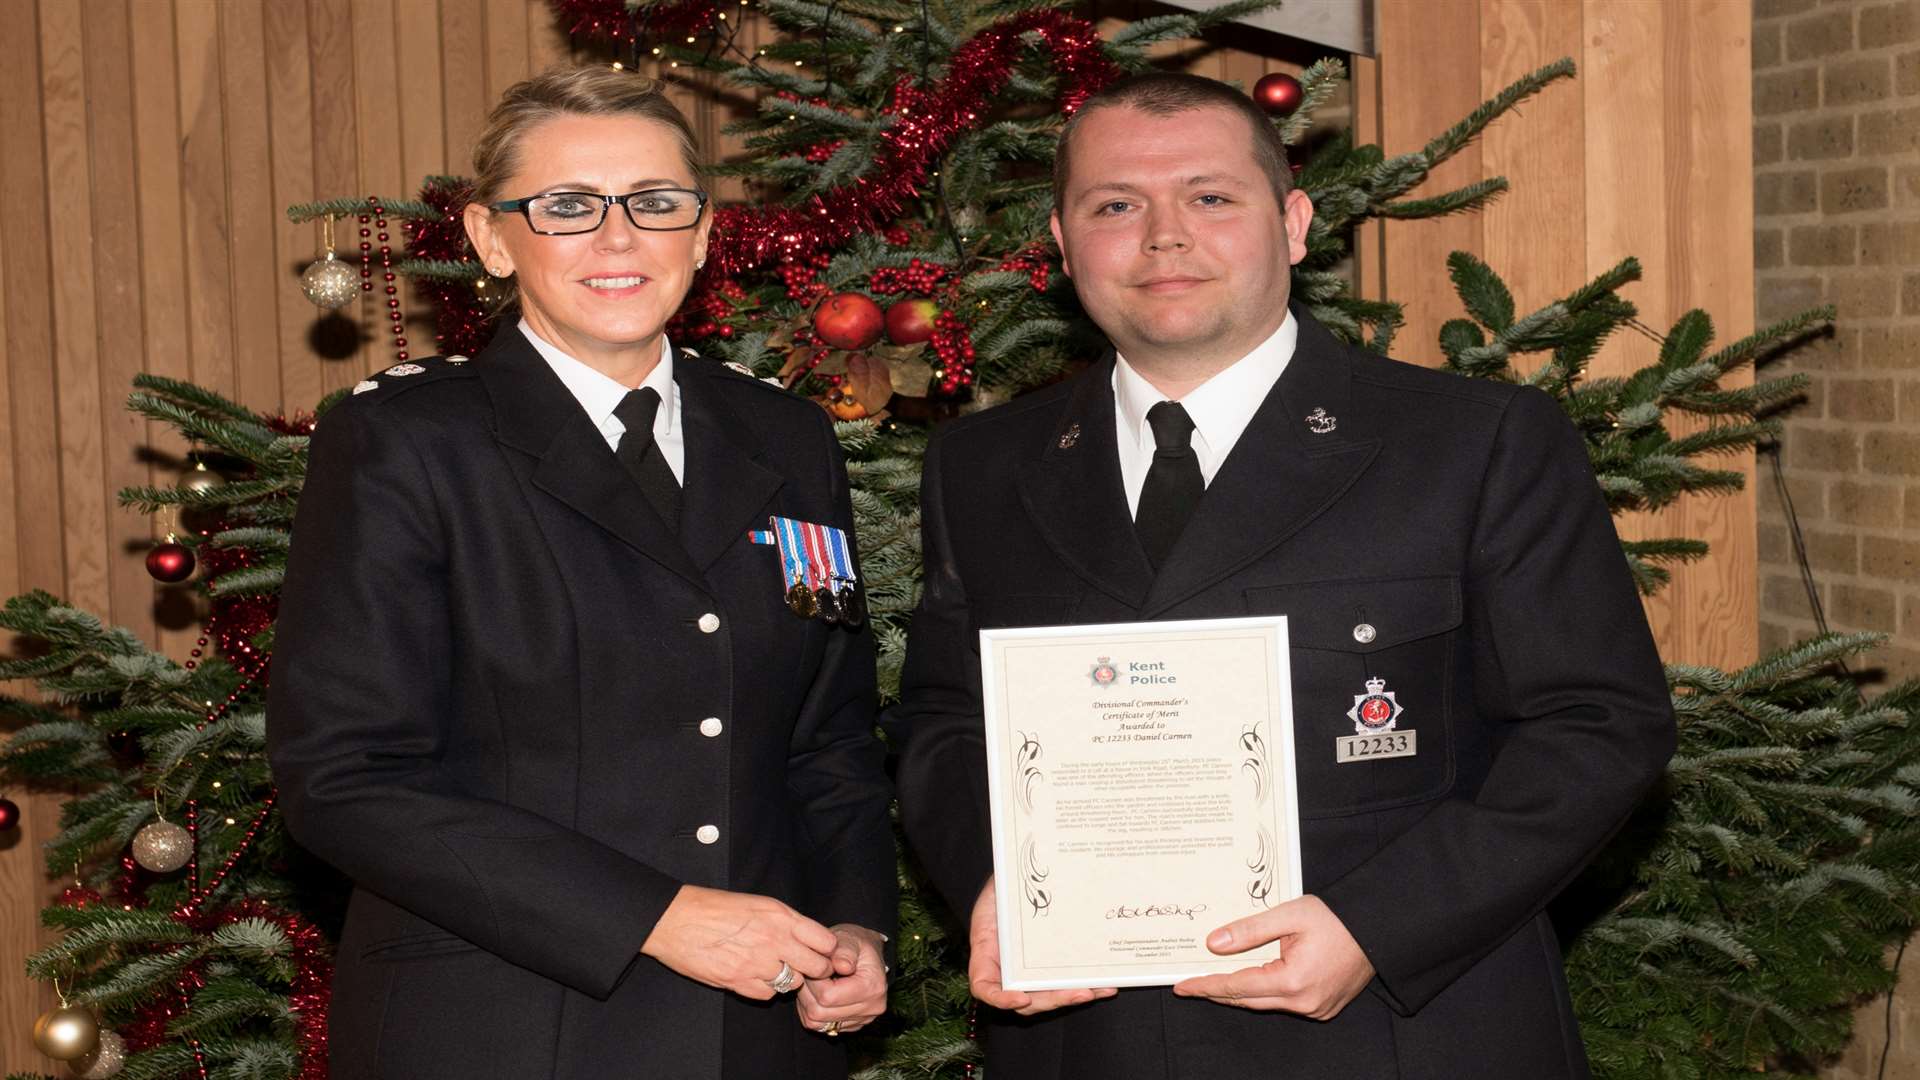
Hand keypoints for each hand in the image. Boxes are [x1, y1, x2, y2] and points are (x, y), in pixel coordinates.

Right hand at [641, 884, 837, 999]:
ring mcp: (756, 963)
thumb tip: (808, 938)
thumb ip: (785, 921)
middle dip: (816, 969)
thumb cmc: (714, 906)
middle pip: (817, 967)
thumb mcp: (758, 903)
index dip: (827, 950)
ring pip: (793, 983)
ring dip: (789, 979)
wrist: (675, 919)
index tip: (822, 952)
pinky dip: (766, 989)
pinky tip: (755, 976)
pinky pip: (767, 995)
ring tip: (775, 969)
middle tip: (807, 967)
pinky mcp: (738, 982)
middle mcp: (774, 940)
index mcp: (780, 916)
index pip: (826, 941)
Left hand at [796, 923, 888, 1035]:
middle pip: (820, 1012)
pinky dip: (811, 1010)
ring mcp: (862, 1019)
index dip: (813, 981)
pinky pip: (820, 1026)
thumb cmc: (856, 943)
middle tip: (808, 973)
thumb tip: (841, 966)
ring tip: (812, 982)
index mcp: (872, 987)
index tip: (813, 966)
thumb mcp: (850, 938)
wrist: (866, 953)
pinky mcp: (851, 1025)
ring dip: (807, 1003)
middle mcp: (871, 1008)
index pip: (828, 996)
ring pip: (816, 1022)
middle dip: (807, 992)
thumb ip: (844, 951)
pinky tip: (816, 993)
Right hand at [968, 877, 1116, 1015]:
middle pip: (1026, 1000)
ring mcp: (1032, 972)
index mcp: (987, 954)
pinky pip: (1067, 983)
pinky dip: (1086, 985)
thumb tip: (1009, 891)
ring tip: (1099, 990)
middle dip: (1054, 1000)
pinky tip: (1106, 984)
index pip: (984, 987)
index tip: (1021, 998)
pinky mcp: (1054, 967)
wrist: (1021, 880)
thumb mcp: (996, 890)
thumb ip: (1002, 899)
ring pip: (1051, 996)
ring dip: (1075, 996)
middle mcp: (1009, 969)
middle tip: (1079, 992)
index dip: (1000, 999)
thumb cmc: (1004, 886)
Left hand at [1171, 894, 1373, 1018]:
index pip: (1236, 987)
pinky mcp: (1325, 1008)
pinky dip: (1267, 992)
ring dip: (1243, 991)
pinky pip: (1286, 1003)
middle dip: (1219, 991)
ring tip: (1217, 977)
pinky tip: (1253, 977)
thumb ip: (1249, 930)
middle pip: (1248, 1000)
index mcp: (1293, 981)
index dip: (1206, 986)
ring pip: (1266, 1003)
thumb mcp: (1288, 915)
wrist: (1377, 928)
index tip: (1182, 987)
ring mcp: (1317, 1009)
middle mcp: (1304, 1003)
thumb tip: (1213, 944)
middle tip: (1192, 982)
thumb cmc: (1336, 918)